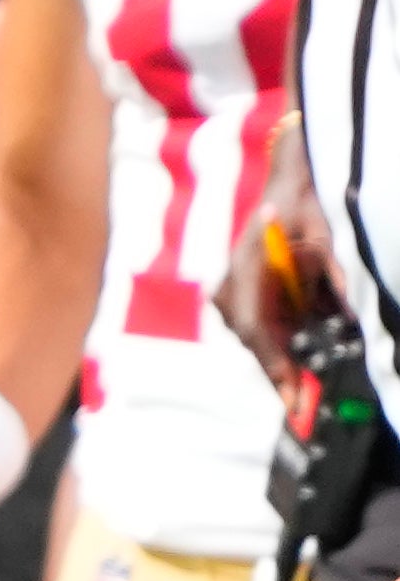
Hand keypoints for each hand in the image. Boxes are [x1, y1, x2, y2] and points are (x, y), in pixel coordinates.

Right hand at [224, 121, 330, 391]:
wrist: (287, 177)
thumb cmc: (306, 201)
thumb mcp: (330, 234)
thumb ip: (335, 276)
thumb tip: (347, 319)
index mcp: (249, 267)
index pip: (256, 327)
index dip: (275, 364)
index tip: (291, 394)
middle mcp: (232, 282)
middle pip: (254, 338)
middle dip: (282, 367)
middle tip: (302, 403)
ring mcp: (232, 288)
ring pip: (257, 335)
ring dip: (286, 350)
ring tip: (306, 372)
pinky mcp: (239, 293)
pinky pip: (260, 324)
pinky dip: (284, 335)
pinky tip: (305, 335)